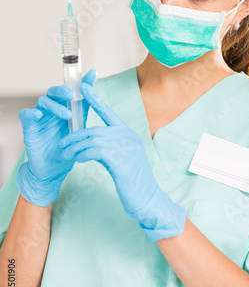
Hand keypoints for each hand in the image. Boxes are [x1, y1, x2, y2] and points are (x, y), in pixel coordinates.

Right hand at [16, 69, 96, 206]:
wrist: (55, 168)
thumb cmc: (68, 148)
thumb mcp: (81, 129)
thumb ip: (86, 111)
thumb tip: (99, 96)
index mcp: (66, 108)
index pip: (72, 90)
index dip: (81, 80)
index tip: (93, 74)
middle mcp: (52, 109)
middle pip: (55, 92)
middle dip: (64, 90)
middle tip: (73, 95)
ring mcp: (40, 117)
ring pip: (43, 101)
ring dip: (55, 105)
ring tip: (67, 114)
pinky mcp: (29, 126)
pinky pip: (26, 114)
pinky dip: (31, 112)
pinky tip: (39, 115)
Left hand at [59, 82, 186, 240]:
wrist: (147, 198)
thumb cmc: (133, 181)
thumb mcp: (122, 159)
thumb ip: (110, 148)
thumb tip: (91, 145)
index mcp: (128, 134)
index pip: (109, 113)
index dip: (96, 99)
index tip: (84, 88)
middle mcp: (128, 138)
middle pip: (96, 129)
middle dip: (75, 136)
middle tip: (62, 143)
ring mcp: (126, 148)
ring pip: (93, 140)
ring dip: (76, 147)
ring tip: (65, 154)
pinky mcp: (121, 161)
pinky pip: (96, 152)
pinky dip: (84, 154)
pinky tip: (78, 160)